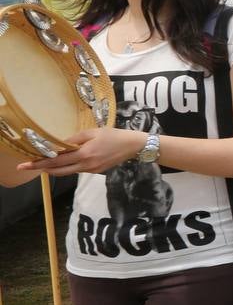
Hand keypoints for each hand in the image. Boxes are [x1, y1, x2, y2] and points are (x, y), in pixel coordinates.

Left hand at [17, 128, 146, 175]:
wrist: (133, 146)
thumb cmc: (114, 135)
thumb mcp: (93, 132)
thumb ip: (75, 139)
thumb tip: (59, 144)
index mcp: (84, 154)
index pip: (57, 161)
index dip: (41, 163)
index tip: (27, 164)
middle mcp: (86, 165)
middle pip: (59, 171)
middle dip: (43, 169)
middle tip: (28, 166)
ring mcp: (91, 170)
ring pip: (67, 172)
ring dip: (54, 169)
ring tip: (43, 164)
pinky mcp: (96, 171)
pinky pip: (77, 170)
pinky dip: (67, 167)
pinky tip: (64, 162)